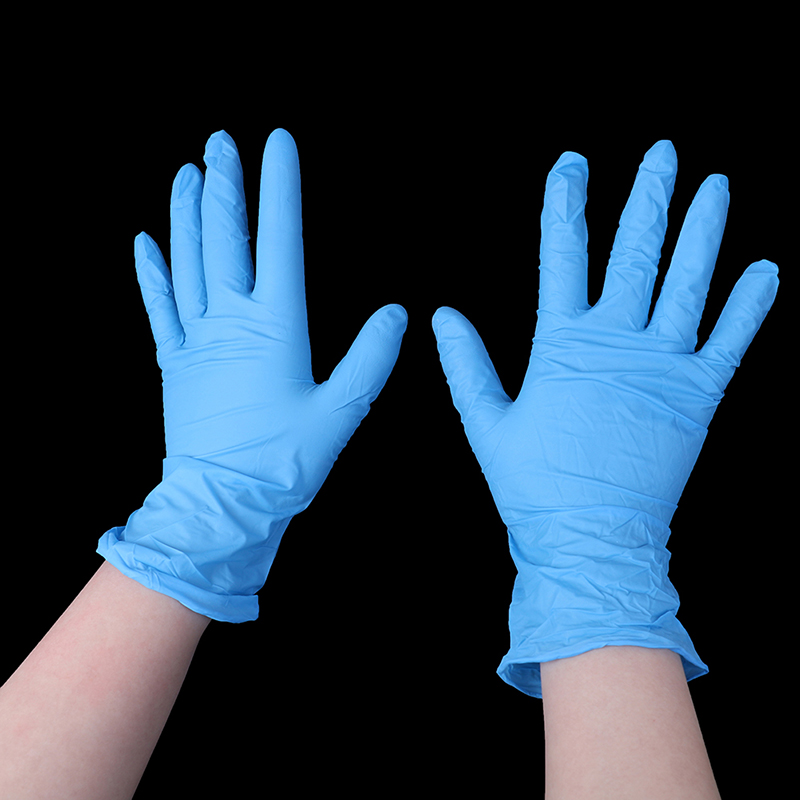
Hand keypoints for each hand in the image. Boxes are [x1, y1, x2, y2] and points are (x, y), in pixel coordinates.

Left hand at [98, 129, 406, 620]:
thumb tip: (396, 313)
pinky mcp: (174, 363)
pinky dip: (151, 271)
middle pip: (224, 237)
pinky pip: (159, 305)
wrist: (223, 504)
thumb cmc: (285, 461)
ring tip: (186, 173)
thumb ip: (370, 359)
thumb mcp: (342, 412)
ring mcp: (195, 339)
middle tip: (221, 141)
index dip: (278, 188)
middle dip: (223, 183)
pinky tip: (146, 241)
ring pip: (187, 260)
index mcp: (276, 327)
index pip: (278, 239)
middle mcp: (231, 321)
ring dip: (185, 213)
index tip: (277, 144)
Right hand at [433, 141, 777, 695]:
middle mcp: (617, 341)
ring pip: (689, 282)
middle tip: (662, 151)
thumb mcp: (486, 424)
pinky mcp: (700, 395)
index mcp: (563, 344)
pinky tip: (766, 268)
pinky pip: (732, 340)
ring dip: (704, 230)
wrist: (591, 537)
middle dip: (648, 196)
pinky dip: (751, 304)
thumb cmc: (533, 485)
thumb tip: (443, 315)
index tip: (572, 163)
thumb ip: (467, 366)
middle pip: (636, 252)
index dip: (566, 205)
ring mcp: (664, 365)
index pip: (562, 256)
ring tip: (716, 184)